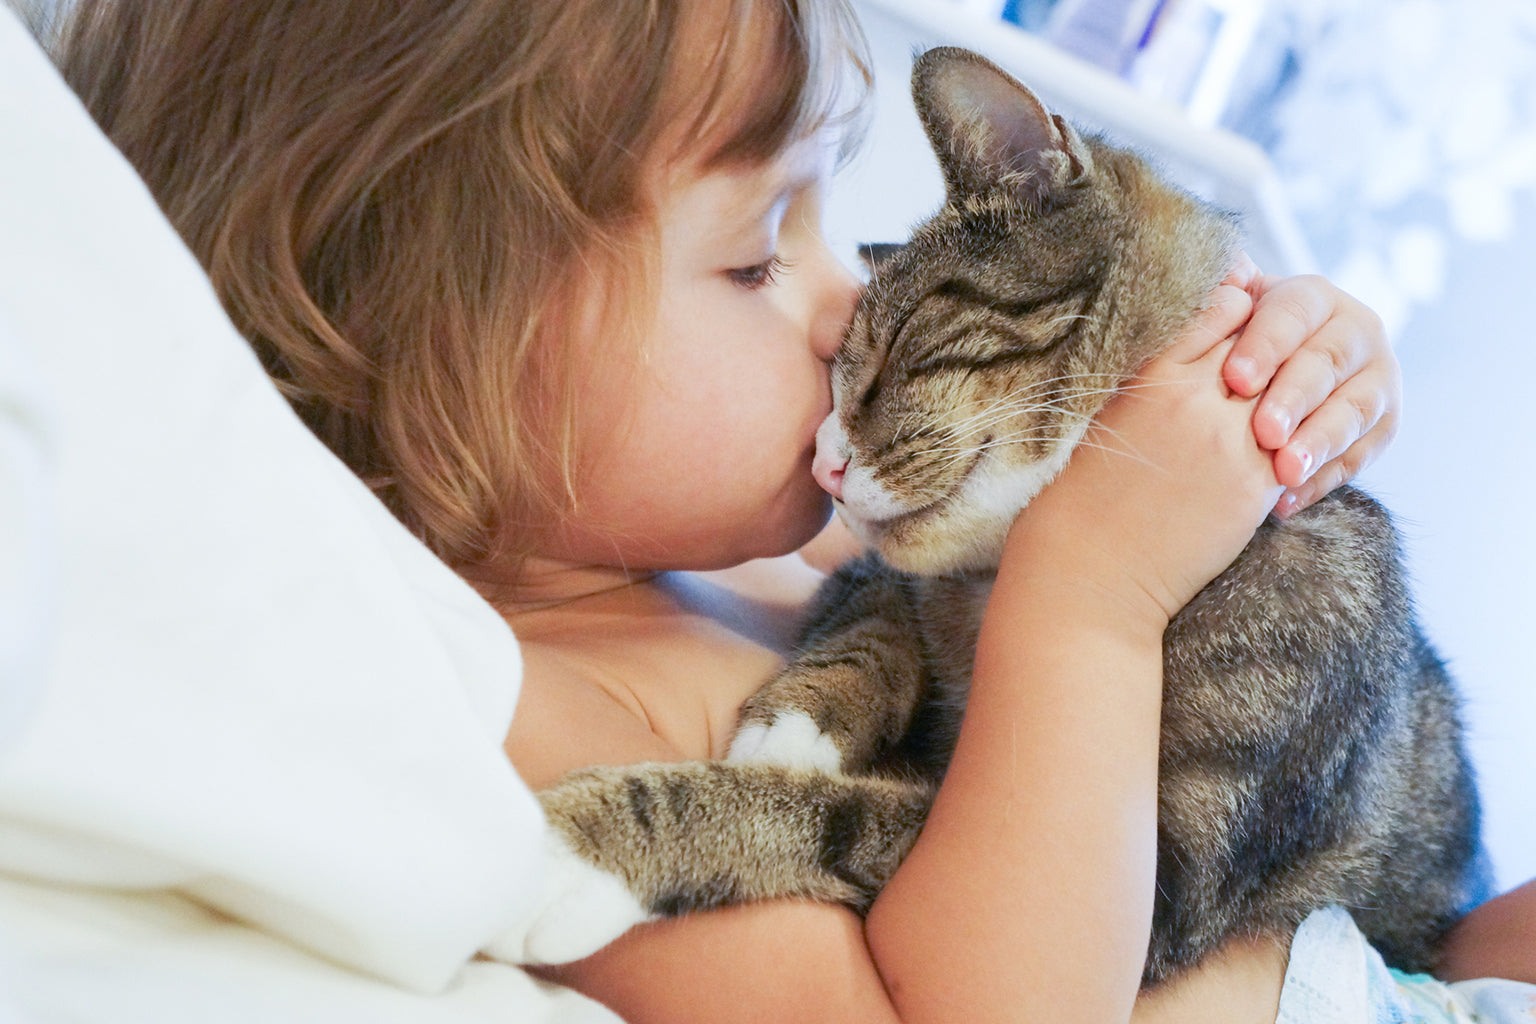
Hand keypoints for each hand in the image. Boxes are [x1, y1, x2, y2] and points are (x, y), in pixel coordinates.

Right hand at [1013, 282, 1282, 625]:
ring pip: (1287, 391)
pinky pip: (1295, 444)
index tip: (1244, 325)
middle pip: (1261, 344)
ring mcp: (1228, 440)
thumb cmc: (1091, 490)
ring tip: (1278, 407)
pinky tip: (1281, 446)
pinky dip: (1296, 439)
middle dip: (1274, 349)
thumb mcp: (1114, 410)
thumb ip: (1158, 369)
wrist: (1094, 566)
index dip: (1240, 311)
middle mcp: (1192, 398)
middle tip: (1275, 363)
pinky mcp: (1254, 484)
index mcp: (1152, 374)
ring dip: (1291, 394)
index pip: (1221, 309)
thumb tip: (1200, 336)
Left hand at [1218, 266, 1399, 517]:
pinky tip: (1286, 503)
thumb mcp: (1222, 315)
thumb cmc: (1229, 345)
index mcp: (1312, 297)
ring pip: (1355, 409)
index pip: (1294, 313)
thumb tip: (1223, 265)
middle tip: (1264, 433)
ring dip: (1319, 443)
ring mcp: (1377, 378)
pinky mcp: (1383, 425)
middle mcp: (1355, 330)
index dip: (1265, 345)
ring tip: (1283, 473)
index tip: (1234, 380)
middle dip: (1294, 399)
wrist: (1265, 381)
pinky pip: (1360, 456)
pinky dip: (1323, 481)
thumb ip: (1219, 291)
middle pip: (1327, 362)